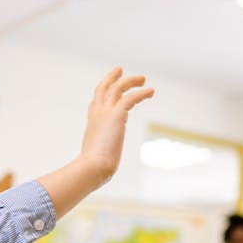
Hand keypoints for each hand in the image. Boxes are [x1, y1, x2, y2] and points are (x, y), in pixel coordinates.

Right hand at [78, 67, 153, 186]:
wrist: (92, 167)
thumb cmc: (93, 169)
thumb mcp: (95, 161)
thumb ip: (100, 159)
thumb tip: (102, 172)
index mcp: (92, 124)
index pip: (95, 103)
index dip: (102, 94)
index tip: (108, 88)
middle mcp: (96, 114)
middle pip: (103, 88)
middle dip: (112, 78)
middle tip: (120, 70)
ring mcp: (105, 113)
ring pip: (117, 88)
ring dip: (130, 81)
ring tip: (143, 79)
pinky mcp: (116, 115)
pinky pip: (130, 97)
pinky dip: (141, 92)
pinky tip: (151, 91)